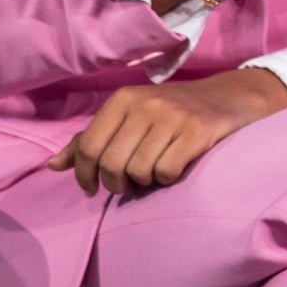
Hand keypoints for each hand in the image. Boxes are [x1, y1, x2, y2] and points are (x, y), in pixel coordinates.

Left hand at [46, 68, 286, 196]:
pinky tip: (177, 168)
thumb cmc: (175, 112)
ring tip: (156, 171)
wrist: (233, 98)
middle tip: (130, 183)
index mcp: (122, 99)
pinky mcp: (197, 132)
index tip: (93, 188)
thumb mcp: (131, 117)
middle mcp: (145, 103)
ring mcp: (172, 116)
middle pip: (110, 164)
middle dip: (117, 183)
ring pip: (138, 171)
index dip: (85, 176)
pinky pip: (166, 172)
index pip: (87, 148)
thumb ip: (91, 139)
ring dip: (146, 181)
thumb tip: (52, 166)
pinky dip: (169, 179)